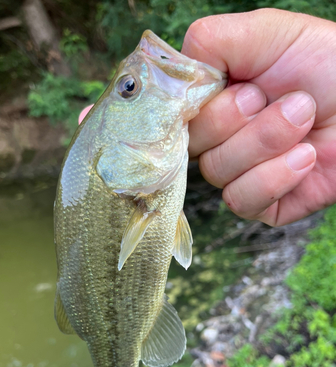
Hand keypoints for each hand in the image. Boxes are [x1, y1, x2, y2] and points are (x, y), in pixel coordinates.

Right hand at [182, 9, 335, 225]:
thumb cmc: (328, 66)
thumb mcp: (269, 34)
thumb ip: (211, 42)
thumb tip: (173, 74)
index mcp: (213, 100)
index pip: (174, 115)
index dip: (202, 107)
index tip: (245, 89)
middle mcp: (219, 139)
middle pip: (193, 145)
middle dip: (240, 120)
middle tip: (282, 99)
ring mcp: (237, 174)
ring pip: (217, 172)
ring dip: (267, 142)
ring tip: (304, 119)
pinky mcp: (258, 204)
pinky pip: (242, 199)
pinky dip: (277, 176)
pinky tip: (305, 156)